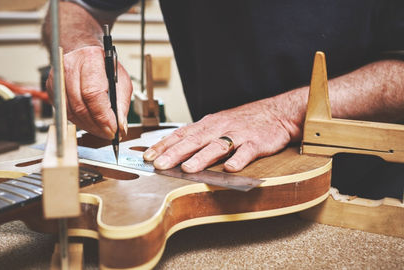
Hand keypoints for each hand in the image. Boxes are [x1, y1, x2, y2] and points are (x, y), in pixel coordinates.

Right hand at [46, 46, 132, 138]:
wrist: (82, 50)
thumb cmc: (102, 64)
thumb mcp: (121, 79)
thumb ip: (122, 103)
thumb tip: (120, 126)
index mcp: (90, 60)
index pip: (93, 94)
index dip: (103, 116)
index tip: (113, 129)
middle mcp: (69, 67)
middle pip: (80, 106)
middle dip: (97, 125)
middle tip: (109, 134)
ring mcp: (57, 78)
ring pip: (71, 112)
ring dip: (88, 126)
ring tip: (102, 131)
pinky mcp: (51, 89)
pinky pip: (65, 112)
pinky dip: (79, 122)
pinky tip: (90, 124)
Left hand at [143, 98, 295, 172]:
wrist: (276, 113)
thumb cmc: (243, 122)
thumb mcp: (217, 125)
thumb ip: (198, 138)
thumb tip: (173, 152)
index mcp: (208, 124)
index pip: (181, 134)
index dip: (164, 145)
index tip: (148, 156)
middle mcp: (219, 128)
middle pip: (194, 140)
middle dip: (175, 153)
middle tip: (160, 164)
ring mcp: (238, 135)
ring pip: (217, 146)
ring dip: (202, 157)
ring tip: (188, 168)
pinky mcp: (256, 142)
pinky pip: (247, 151)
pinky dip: (238, 159)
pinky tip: (230, 169)